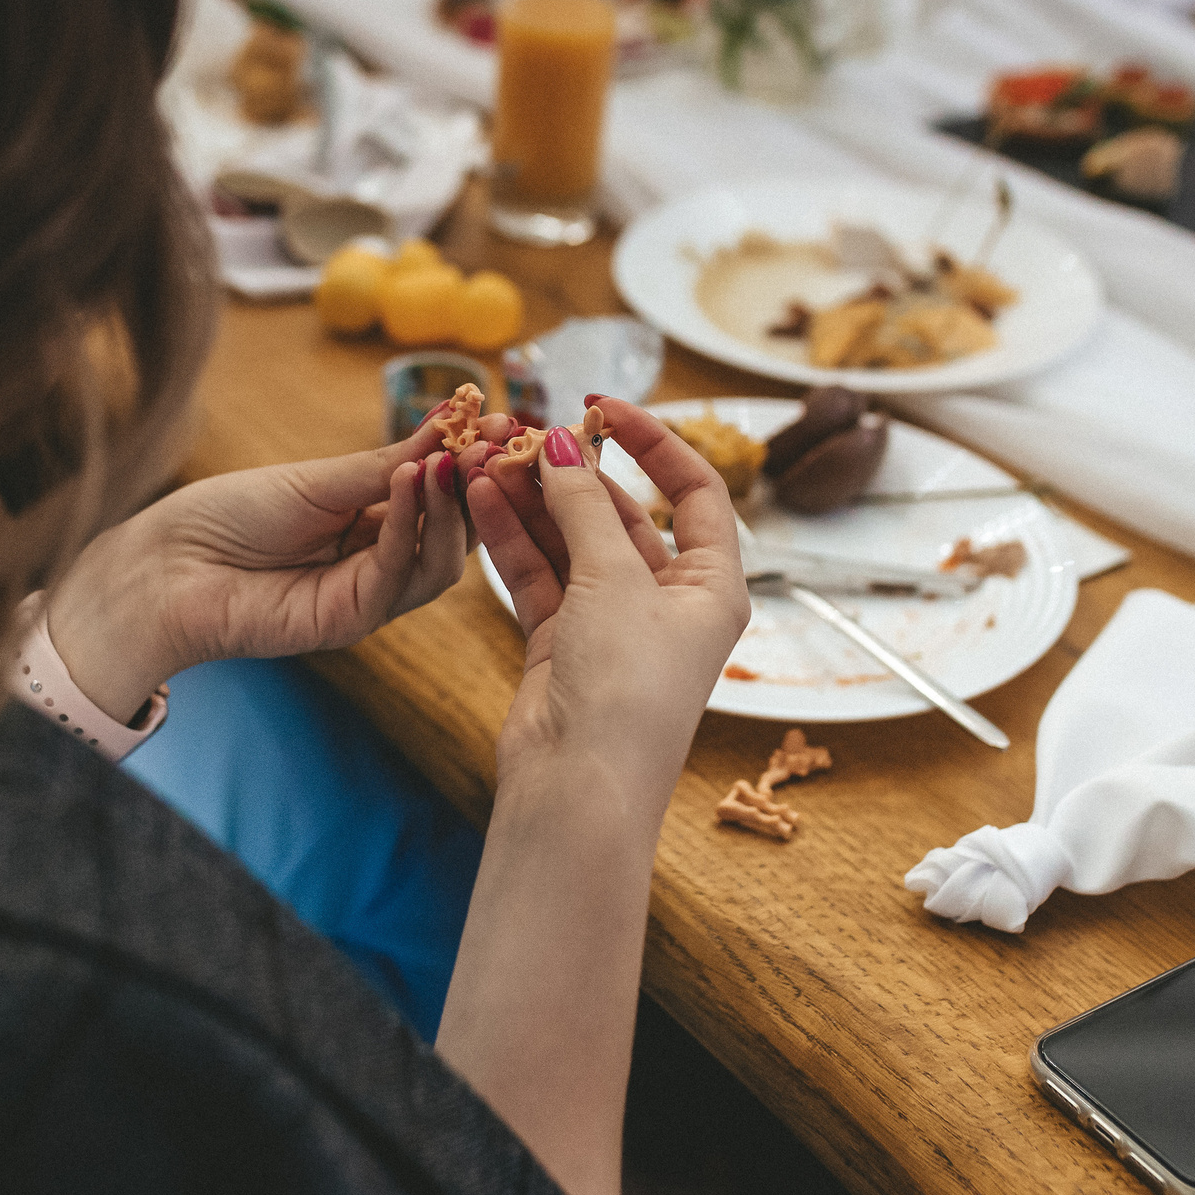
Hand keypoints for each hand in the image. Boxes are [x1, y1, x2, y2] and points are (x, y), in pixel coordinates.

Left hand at [46, 409, 520, 719]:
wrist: (168, 565)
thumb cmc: (230, 516)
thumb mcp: (320, 478)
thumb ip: (387, 463)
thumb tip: (451, 422)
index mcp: (373, 521)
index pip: (442, 494)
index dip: (474, 462)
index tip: (505, 422)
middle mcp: (379, 561)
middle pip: (454, 532)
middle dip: (478, 485)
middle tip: (498, 440)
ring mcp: (368, 595)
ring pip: (439, 560)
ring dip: (453, 507)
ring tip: (454, 459)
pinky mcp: (350, 620)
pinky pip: (398, 575)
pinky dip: (412, 525)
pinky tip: (415, 481)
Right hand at [467, 397, 748, 820]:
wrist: (577, 787)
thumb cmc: (625, 691)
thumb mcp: (612, 580)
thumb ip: (582, 504)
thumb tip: (561, 442)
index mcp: (713, 587)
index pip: (695, 492)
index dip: (655, 443)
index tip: (603, 407)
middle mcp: (667, 603)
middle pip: (621, 514)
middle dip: (572, 472)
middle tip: (523, 432)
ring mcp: (612, 623)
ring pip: (571, 542)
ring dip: (532, 499)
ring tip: (487, 458)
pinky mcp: (563, 643)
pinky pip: (538, 574)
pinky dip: (512, 537)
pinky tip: (481, 498)